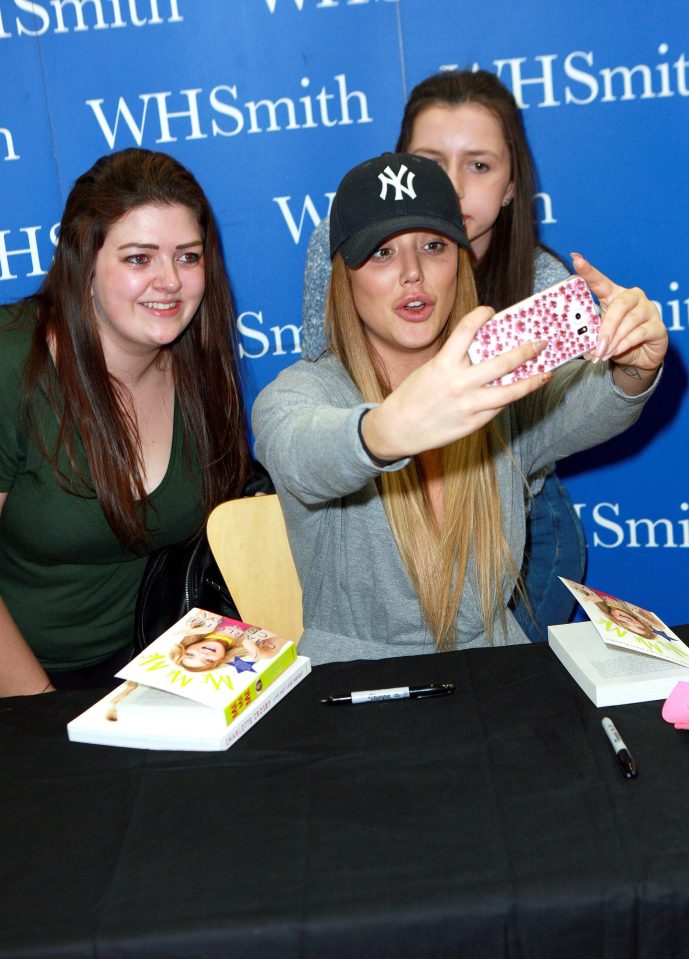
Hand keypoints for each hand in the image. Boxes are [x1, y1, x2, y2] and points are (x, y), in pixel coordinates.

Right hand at [363, 306, 551, 459]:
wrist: (398, 429)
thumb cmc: (412, 396)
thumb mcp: (430, 370)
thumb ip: (455, 361)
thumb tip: (484, 352)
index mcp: (444, 364)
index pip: (467, 329)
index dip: (481, 315)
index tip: (491, 311)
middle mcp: (459, 383)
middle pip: (503, 361)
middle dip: (527, 351)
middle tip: (541, 344)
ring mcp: (469, 404)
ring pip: (510, 391)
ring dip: (532, 380)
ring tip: (545, 374)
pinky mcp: (473, 423)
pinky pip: (498, 407)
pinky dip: (510, 398)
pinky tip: (519, 392)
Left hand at [572, 253, 666, 375]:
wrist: (639, 357)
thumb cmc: (617, 341)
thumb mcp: (600, 336)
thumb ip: (592, 336)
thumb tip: (584, 346)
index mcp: (614, 295)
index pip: (600, 282)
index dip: (589, 271)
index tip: (576, 259)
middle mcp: (633, 297)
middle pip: (619, 305)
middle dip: (606, 327)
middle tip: (597, 344)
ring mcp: (648, 310)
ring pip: (629, 321)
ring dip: (614, 339)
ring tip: (603, 353)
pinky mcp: (658, 326)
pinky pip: (640, 333)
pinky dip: (625, 343)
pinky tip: (616, 351)